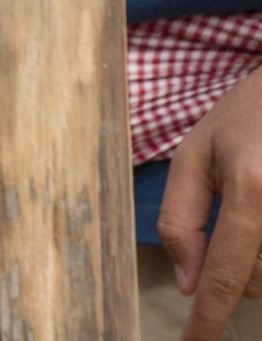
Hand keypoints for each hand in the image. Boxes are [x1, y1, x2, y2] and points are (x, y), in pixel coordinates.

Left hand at [157, 66, 261, 338]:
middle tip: (241, 219)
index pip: (229, 272)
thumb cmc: (246, 118)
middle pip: (258, 280)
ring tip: (260, 208)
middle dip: (236, 270)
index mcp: (253, 188)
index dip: (210, 318)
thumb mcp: (195, 155)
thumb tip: (190, 284)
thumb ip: (183, 218)